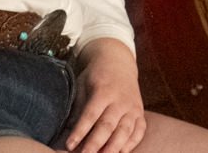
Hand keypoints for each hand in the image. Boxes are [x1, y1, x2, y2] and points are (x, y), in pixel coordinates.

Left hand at [65, 38, 146, 152]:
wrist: (118, 62)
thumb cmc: (95, 77)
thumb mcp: (82, 84)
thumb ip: (78, 106)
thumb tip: (67, 130)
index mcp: (103, 91)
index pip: (90, 115)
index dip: (80, 132)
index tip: (69, 146)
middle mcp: (120, 100)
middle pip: (108, 125)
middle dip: (95, 144)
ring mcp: (132, 107)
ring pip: (125, 131)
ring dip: (114, 148)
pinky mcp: (140, 113)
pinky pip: (139, 131)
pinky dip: (131, 144)